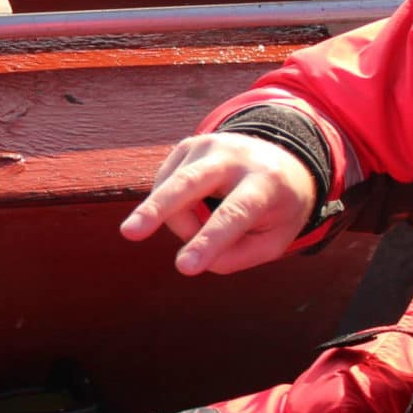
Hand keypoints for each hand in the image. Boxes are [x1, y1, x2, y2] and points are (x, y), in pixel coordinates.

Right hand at [120, 132, 317, 275]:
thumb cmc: (276, 209)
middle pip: (189, 183)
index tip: (185, 267)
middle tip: (129, 233)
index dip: (208, 241)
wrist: (283, 160)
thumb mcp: (274, 239)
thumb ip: (236, 257)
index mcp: (267, 182)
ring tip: (197, 232)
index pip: (234, 215)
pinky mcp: (188, 146)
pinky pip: (166, 186)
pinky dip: (174, 209)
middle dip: (157, 209)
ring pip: (172, 189)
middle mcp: (235, 157)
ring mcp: (208, 146)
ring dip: (178, 223)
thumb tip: (191, 258)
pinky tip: (196, 208)